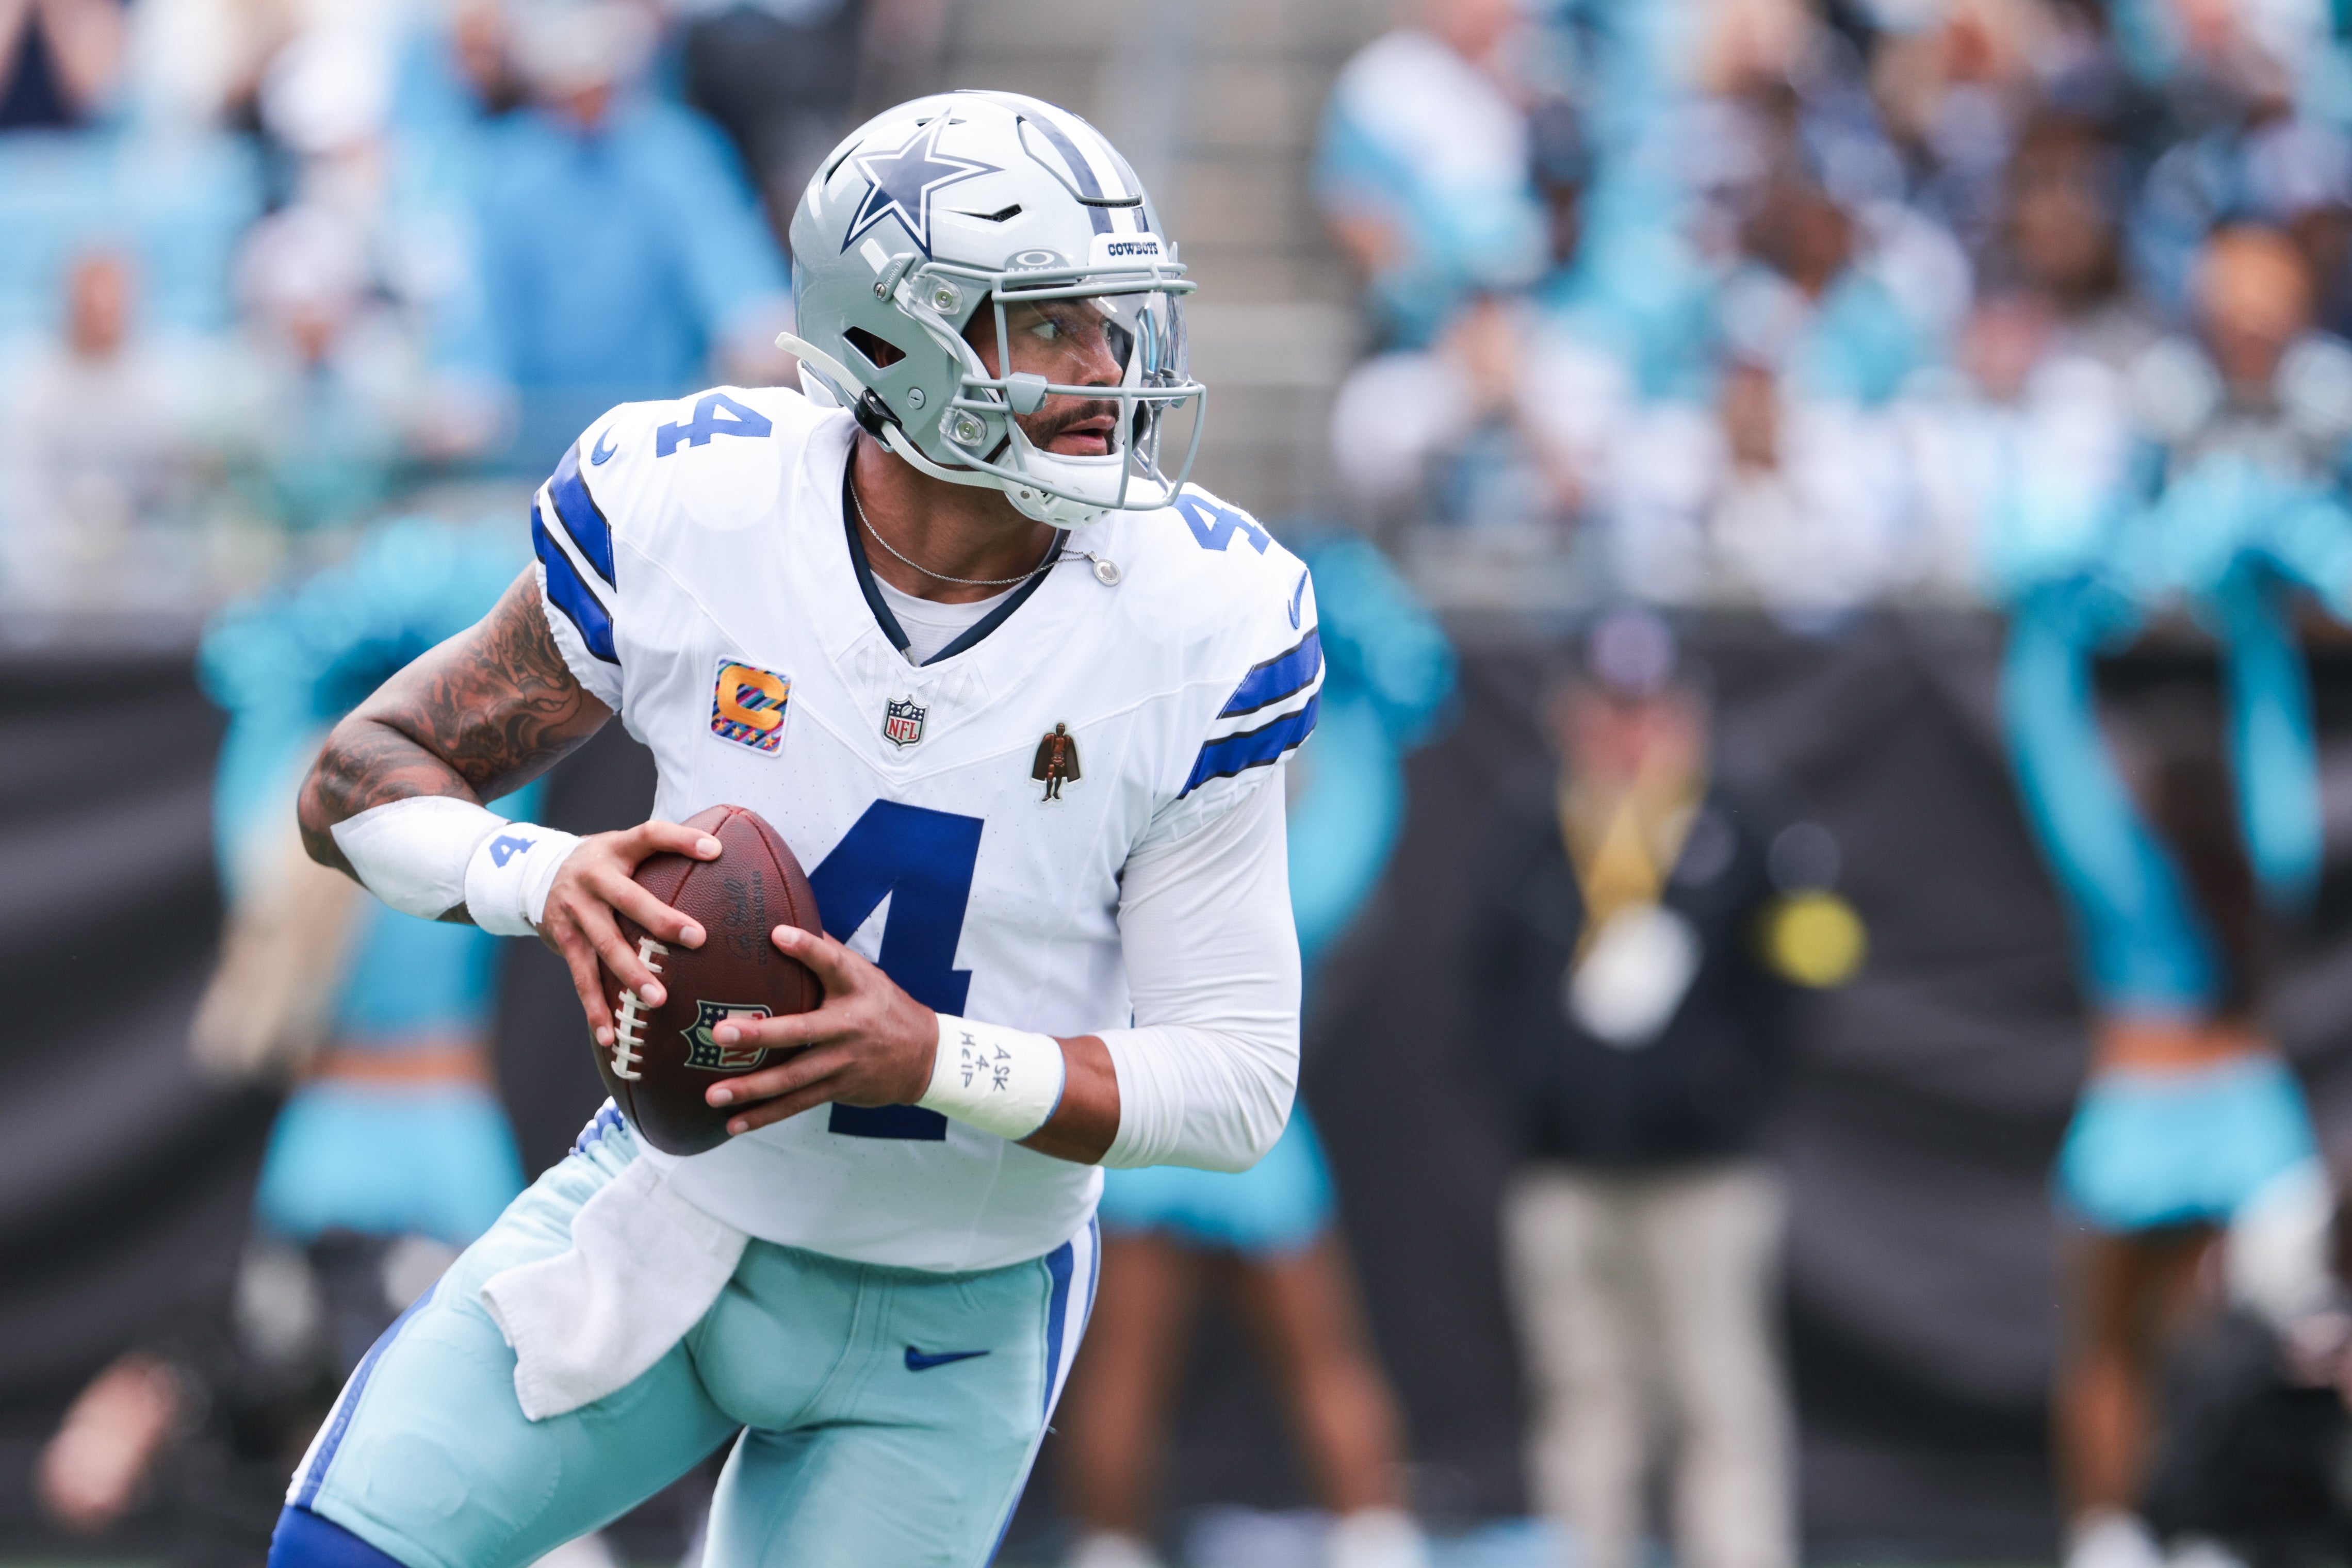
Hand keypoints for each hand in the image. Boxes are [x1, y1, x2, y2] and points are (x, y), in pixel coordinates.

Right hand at [536, 821, 721, 1047]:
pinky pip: (582, 977)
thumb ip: (665, 852)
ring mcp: (575, 909)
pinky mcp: (563, 939)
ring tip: (658, 1000)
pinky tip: (610, 1037)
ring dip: (631, 974)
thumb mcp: (626, 847)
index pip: (651, 835)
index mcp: (616, 848)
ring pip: (605, 944)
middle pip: (629, 898)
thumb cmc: (605, 864)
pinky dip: (595, 1008)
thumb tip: (728, 855)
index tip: (716, 850)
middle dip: (662, 920)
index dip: (681, 840)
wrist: (535, 874)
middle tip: (698, 939)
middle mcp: (593, 877)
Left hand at [701, 926, 938, 1134]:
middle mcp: (850, 1025)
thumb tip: (783, 919)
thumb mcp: (865, 975)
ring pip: (795, 1077)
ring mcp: (844, 1061)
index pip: (832, 962)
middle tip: (721, 1032)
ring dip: (753, 1088)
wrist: (925, 1057)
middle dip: (761, 1033)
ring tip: (713, 1093)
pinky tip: (734, 1123)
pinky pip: (798, 1104)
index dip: (807, 948)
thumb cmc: (883, 1006)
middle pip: (803, 1030)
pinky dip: (766, 1115)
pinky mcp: (839, 1088)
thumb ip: (828, 953)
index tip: (777, 934)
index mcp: (856, 988)